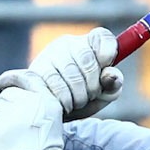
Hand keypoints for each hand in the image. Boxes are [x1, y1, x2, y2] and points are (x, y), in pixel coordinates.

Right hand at [0, 28, 123, 120]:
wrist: (50, 113)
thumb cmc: (81, 98)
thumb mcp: (103, 94)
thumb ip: (113, 85)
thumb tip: (111, 75)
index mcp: (89, 44)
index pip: (102, 37)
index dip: (108, 51)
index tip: (106, 66)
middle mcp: (68, 44)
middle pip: (87, 59)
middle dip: (93, 85)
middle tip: (90, 96)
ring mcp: (49, 55)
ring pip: (71, 74)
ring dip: (79, 96)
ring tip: (77, 102)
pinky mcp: (36, 70)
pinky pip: (55, 85)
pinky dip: (64, 100)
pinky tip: (64, 104)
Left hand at [0, 80, 77, 149]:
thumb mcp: (53, 121)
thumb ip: (40, 104)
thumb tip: (17, 92)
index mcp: (46, 101)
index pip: (25, 79)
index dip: (10, 79)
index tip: (0, 83)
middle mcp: (30, 105)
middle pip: (4, 96)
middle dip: (0, 107)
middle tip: (2, 124)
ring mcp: (12, 116)